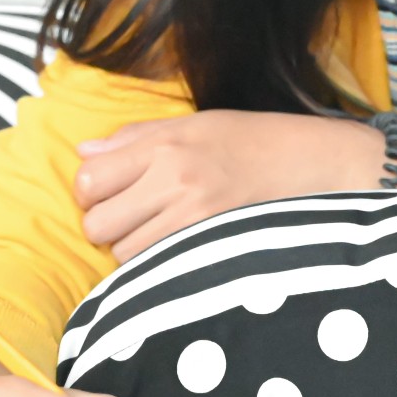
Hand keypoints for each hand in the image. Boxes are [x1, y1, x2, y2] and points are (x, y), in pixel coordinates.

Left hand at [74, 110, 396, 262]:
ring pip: (124, 255)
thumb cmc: (251, 141)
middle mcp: (175, 181)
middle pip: (98, 224)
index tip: (108, 191)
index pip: (88, 179)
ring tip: (163, 230)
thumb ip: (132, 140)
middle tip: (134, 215)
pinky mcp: (211, 248)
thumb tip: (82, 154)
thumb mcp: (191, 124)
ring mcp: (195, 219)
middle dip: (106, 224)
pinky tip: (176, 248)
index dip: (89, 191)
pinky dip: (156, 266)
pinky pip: (155, 271)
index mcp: (166, 146)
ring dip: (133, 248)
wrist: (314, 164)